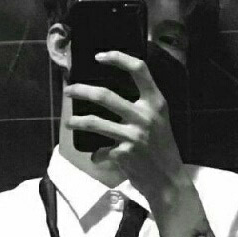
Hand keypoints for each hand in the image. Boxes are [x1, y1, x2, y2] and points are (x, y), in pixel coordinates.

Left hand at [64, 50, 184, 205]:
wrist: (168, 179)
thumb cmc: (163, 147)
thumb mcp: (159, 120)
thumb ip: (141, 106)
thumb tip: (108, 97)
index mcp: (156, 103)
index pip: (139, 70)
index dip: (118, 58)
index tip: (99, 56)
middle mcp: (145, 116)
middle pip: (105, 95)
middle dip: (81, 90)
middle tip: (68, 90)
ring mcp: (133, 135)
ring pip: (94, 122)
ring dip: (76, 121)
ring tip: (68, 121)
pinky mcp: (123, 153)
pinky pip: (100, 151)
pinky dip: (97, 155)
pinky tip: (97, 157)